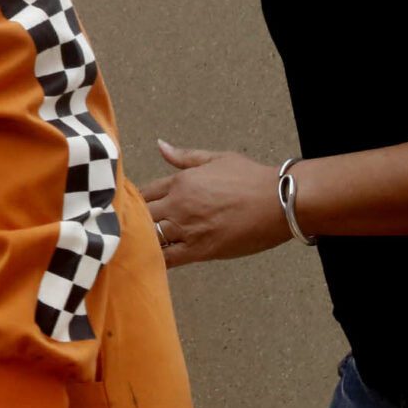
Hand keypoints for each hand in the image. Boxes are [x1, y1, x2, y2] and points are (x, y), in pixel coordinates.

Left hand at [140, 141, 290, 265]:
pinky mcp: (200, 250)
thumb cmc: (252, 178)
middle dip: (133, 222)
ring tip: (134, 247)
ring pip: (150, 237)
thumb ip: (185, 156)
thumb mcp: (217, 158)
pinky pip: (168, 259)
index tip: (130, 209)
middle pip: (142, 216)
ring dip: (142, 241)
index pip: (143, 193)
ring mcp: (188, 228)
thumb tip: (161, 145)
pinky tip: (148, 263)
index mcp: (180, 182)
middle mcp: (179, 205)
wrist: (279, 202)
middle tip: (128, 231)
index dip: (134, 203)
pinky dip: (156, 261)